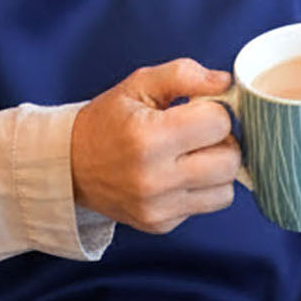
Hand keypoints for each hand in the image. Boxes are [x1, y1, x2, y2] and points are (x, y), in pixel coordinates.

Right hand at [70, 58, 240, 233]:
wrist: (70, 166)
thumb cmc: (108, 121)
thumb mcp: (138, 84)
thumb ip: (184, 74)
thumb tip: (225, 82)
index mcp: (148, 137)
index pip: (219, 123)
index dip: (213, 109)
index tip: (196, 108)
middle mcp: (155, 178)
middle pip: (230, 160)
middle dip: (222, 140)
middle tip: (200, 131)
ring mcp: (158, 208)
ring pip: (226, 190)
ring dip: (218, 168)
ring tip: (193, 154)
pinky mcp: (161, 225)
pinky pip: (207, 206)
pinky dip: (203, 189)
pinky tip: (179, 174)